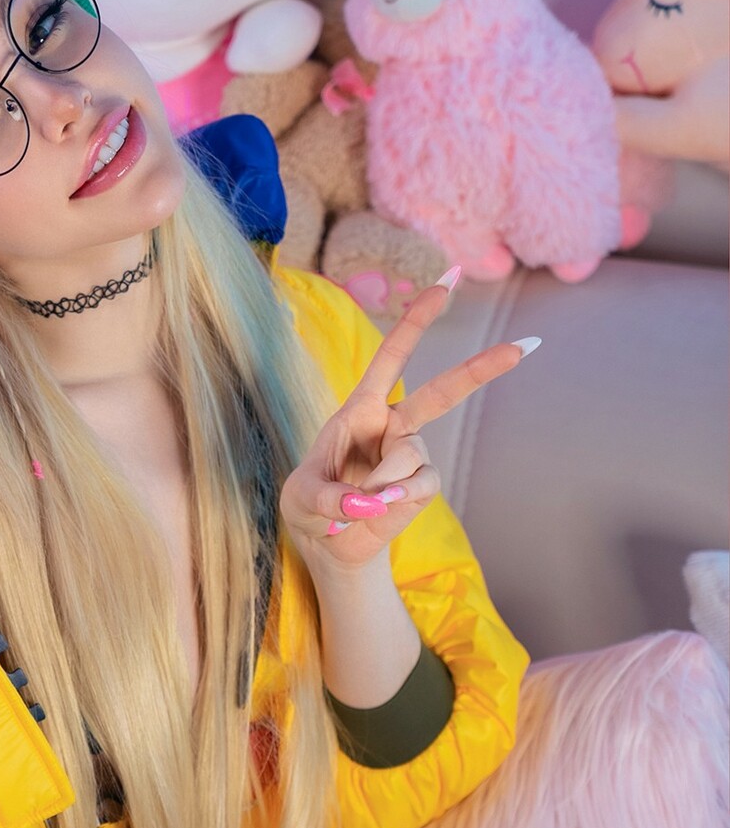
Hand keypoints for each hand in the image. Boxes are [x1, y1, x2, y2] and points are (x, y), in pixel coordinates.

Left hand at [279, 277, 539, 571]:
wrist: (328, 545)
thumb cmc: (310, 506)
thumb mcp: (301, 497)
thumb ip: (329, 497)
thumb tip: (373, 502)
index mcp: (361, 409)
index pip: (393, 356)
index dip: (418, 319)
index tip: (448, 283)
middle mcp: (393, 425)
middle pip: (442, 391)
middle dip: (481, 369)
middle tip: (525, 347)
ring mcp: (412, 453)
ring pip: (411, 455)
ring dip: (380, 481)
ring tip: (357, 502)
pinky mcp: (423, 484)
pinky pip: (421, 484)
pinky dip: (398, 497)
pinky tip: (380, 509)